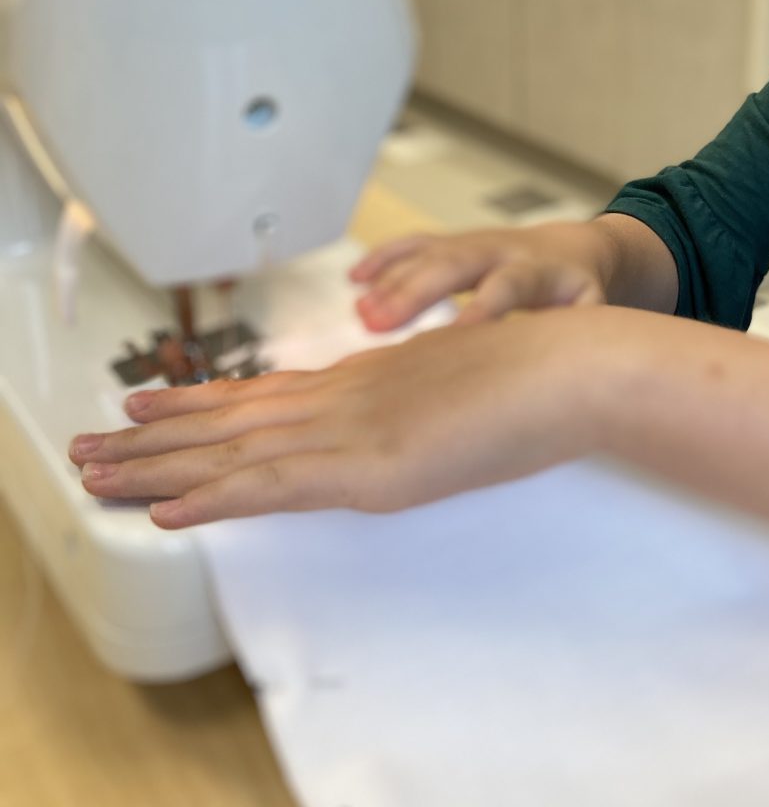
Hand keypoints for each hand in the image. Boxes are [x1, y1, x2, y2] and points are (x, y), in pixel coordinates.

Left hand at [69, 310, 609, 528]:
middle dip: (158, 433)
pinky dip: (215, 500)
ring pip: (235, 449)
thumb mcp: (466, 387)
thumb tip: (401, 424)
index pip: (267, 393)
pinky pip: (275, 486)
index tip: (152, 405)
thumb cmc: (537, 373)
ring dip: (160, 465)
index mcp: (370, 379)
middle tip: (91, 443)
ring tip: (97, 472)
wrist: (573, 362)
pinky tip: (168, 510)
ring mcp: (355, 427)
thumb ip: (419, 404)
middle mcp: (348, 394)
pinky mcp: (372, 465)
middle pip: (234, 415)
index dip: (203, 402)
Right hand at [349, 222, 612, 331]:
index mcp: (538, 272)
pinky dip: (384, 257)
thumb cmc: (578, 293)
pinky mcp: (453, 241)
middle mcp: (500, 251)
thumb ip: (578, 331)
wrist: (576, 249)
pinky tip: (355, 278)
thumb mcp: (591, 311)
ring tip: (359, 312)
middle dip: (414, 293)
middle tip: (376, 324)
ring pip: (428, 254)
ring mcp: (472, 243)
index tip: (452, 337)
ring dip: (391, 280)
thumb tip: (563, 366)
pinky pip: (414, 243)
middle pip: (454, 266)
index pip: (507, 287)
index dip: (481, 309)